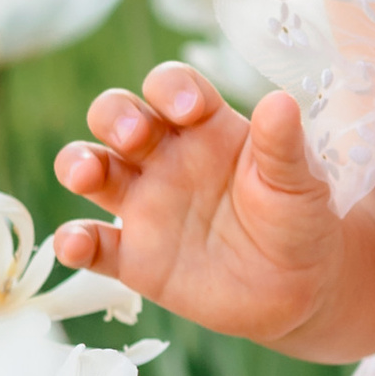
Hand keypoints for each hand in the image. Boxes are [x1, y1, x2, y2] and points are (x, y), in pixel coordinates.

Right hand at [52, 66, 350, 348]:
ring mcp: (145, 205)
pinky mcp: (135, 256)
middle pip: (117, 116)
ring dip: (78, 164)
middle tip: (134, 136)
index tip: (189, 110)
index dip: (171, 89)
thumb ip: (284, 145)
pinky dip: (74, 242)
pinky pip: (94, 245)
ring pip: (92, 169)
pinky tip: (74, 245)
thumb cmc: (299, 219)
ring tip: (85, 175)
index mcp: (206, 127)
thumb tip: (281, 100)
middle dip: (114, 115)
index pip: (172, 88)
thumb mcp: (300, 181)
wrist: (300, 287)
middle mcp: (166, 157)